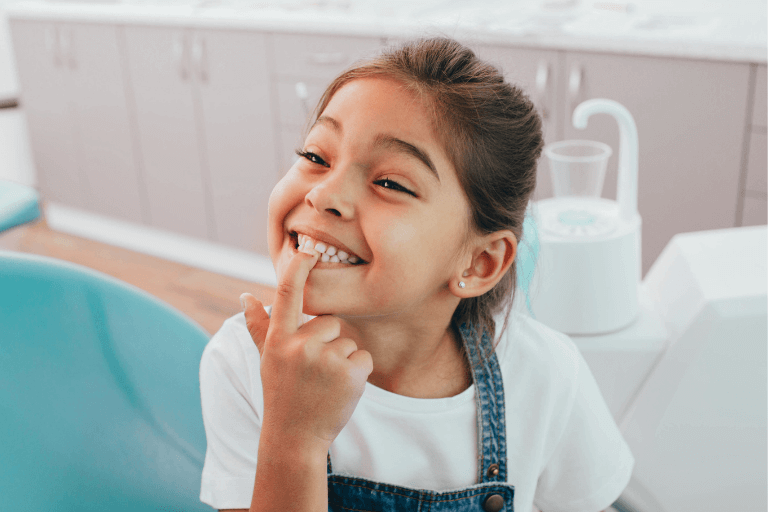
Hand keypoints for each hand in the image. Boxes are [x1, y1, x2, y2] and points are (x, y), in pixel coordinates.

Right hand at [240, 249, 372, 451]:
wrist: (295, 438)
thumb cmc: (282, 394)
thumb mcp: (266, 359)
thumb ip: (259, 326)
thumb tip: (245, 295)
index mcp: (279, 339)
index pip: (287, 295)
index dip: (298, 269)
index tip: (308, 248)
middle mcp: (300, 346)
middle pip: (330, 322)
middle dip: (328, 343)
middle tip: (314, 372)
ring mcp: (325, 359)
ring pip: (348, 341)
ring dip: (342, 360)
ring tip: (325, 384)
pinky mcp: (350, 373)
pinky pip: (364, 357)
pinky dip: (358, 373)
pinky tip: (341, 390)